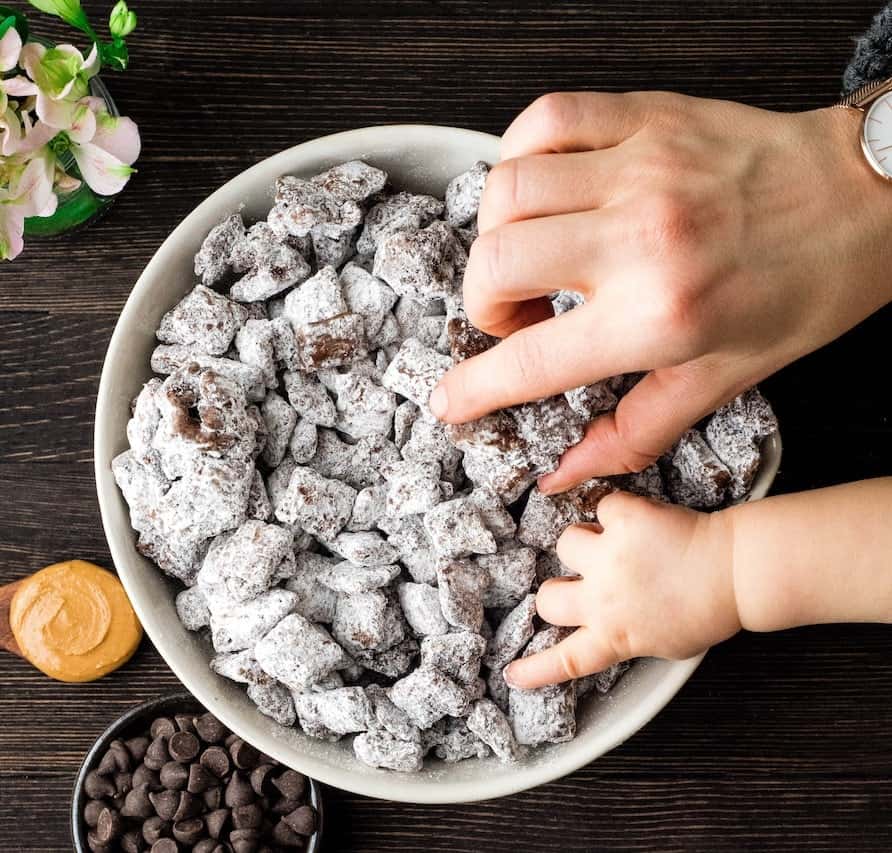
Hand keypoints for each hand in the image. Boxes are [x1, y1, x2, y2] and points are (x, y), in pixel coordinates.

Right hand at [432, 92, 891, 488]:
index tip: (448, 401)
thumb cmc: (805, 290)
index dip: (474, 389)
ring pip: (505, 191)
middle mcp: (641, 238)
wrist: (871, 196)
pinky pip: (541, 121)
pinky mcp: (644, 115)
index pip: (532, 361)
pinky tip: (540, 189)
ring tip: (531, 256)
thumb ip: (633, 431)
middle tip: (518, 318)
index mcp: (662, 315)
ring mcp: (638, 167)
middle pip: (496, 264)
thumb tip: (566, 472)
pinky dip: (518, 158)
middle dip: (484, 306)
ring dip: (496, 236)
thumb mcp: (725, 379)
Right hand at [503, 491, 738, 688]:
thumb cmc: (705, 609)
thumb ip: (623, 634)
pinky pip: (603, 507)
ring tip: (617, 543)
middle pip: (548, 599)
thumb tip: (601, 623)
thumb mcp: (661, 641)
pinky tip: (642, 522)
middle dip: (558, 589)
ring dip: (587, 542)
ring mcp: (609, 558)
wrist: (734, 571)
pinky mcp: (623, 520)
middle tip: (583, 582)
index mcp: (615, 637)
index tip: (510, 673)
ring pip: (567, 543)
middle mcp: (604, 600)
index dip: (534, 669)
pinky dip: (619, 512)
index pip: (565, 661)